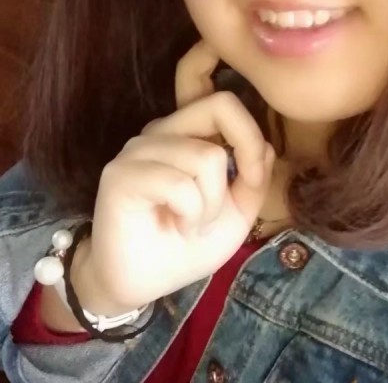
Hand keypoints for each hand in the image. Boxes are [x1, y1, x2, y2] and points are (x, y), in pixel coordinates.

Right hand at [79, 41, 274, 312]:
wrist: (141, 284)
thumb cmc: (186, 245)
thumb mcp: (237, 212)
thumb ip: (254, 178)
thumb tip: (266, 147)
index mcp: (186, 132)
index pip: (225, 102)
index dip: (251, 136)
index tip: (252, 179)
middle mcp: (161, 131)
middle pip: (219, 107)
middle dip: (243, 153)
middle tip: (230, 200)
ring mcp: (138, 149)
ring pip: (206, 157)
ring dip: (211, 204)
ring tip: (193, 223)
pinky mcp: (121, 174)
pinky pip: (180, 184)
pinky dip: (191, 214)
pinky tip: (177, 227)